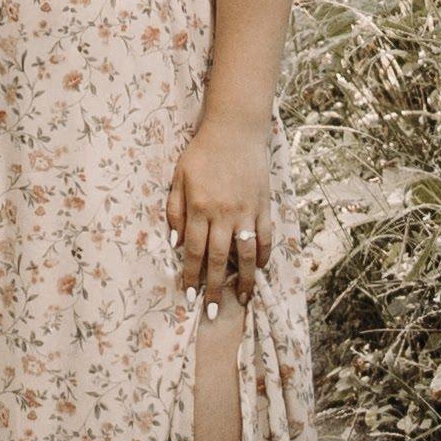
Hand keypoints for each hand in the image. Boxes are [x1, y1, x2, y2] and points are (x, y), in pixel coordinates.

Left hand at [170, 109, 272, 302]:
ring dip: (244, 280)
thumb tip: (175, 241)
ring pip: (245, 253)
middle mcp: (223, 213)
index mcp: (199, 207)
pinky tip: (259, 269)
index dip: (191, 276)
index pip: (193, 251)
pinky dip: (263, 255)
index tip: (189, 296)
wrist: (235, 128)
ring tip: (243, 299)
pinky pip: (265, 236)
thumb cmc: (202, 152)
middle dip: (214, 288)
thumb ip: (175, 209)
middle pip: (217, 259)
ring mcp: (246, 210)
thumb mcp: (178, 176)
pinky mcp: (263, 205)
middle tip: (212, 312)